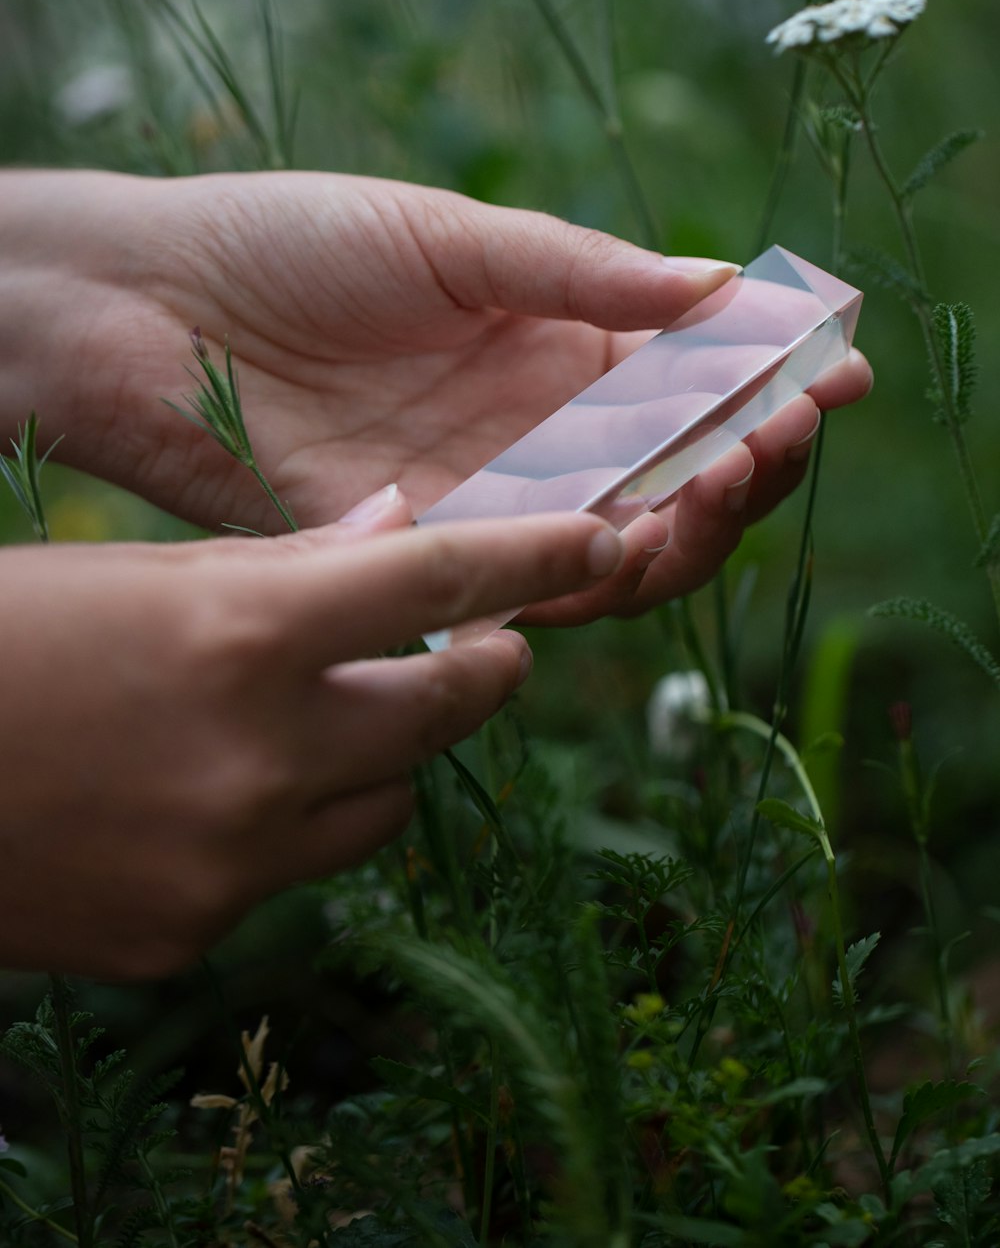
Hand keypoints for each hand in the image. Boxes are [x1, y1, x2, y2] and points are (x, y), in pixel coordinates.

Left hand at [0, 170, 870, 622]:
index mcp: (551, 344)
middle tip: (787, 429)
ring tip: (728, 476)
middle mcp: (532, 431)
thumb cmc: (289, 243)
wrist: (148, 307)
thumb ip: (578, 274)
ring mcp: (483, 497)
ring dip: (691, 521)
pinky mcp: (424, 552)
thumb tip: (719, 286)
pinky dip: (594, 569)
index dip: (766, 382)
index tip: (836, 369)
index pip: (688, 382)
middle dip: (748, 460)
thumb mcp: (449, 237)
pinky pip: (528, 583)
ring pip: (619, 545)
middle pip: (673, 475)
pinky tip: (636, 532)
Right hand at [0, 500, 626, 978]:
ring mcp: (229, 860)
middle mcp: (257, 751)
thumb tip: (397, 527)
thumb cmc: (0, 640)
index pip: (437, 579)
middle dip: (479, 673)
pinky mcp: (190, 933)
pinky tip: (213, 794)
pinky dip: (284, 826)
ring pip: (384, 805)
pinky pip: (290, 871)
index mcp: (239, 628)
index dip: (535, 556)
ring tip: (325, 721)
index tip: (611, 541)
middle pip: (444, 712)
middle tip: (484, 650)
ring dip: (380, 760)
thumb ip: (281, 560)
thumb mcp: (133, 572)